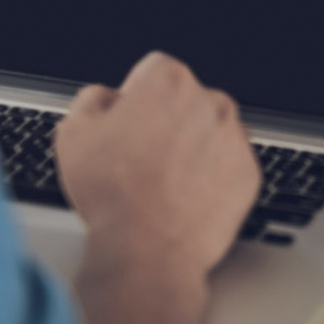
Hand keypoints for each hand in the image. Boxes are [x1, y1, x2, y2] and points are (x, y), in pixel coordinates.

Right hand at [55, 51, 260, 278]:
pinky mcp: (249, 173)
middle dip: (168, 122)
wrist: (146, 251)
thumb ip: (93, 99)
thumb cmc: (109, 192)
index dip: (135, 99)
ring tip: (162, 183)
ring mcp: (235, 138)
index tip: (127, 125)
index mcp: (169, 82)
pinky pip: (229, 166)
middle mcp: (211, 101)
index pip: (154, 72)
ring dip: (193, 148)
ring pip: (211, 133)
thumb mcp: (74, 133)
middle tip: (142, 159)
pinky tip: (184, 198)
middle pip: (187, 101)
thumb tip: (109, 96)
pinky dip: (212, 178)